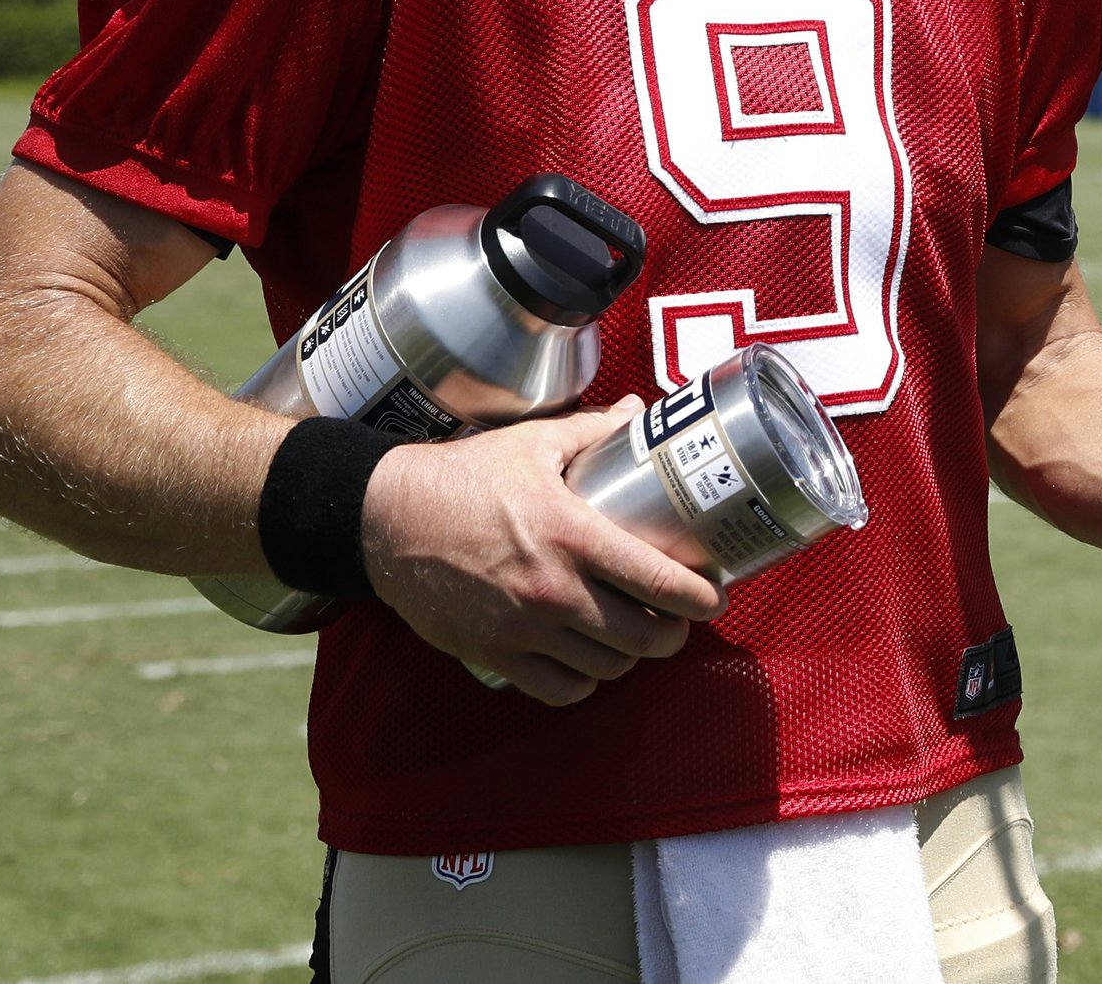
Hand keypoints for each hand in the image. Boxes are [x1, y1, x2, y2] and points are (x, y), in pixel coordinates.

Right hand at [361, 400, 727, 706]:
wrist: (385, 519)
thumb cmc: (464, 477)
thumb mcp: (534, 443)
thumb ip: (595, 431)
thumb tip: (638, 411)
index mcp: (572, 533)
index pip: (659, 580)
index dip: (701, 597)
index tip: (716, 595)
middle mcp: (553, 589)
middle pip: (644, 637)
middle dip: (675, 633)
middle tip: (680, 619)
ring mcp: (523, 629)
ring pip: (607, 668)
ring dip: (631, 657)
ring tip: (637, 635)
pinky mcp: (494, 656)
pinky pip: (559, 690)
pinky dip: (584, 682)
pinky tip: (590, 661)